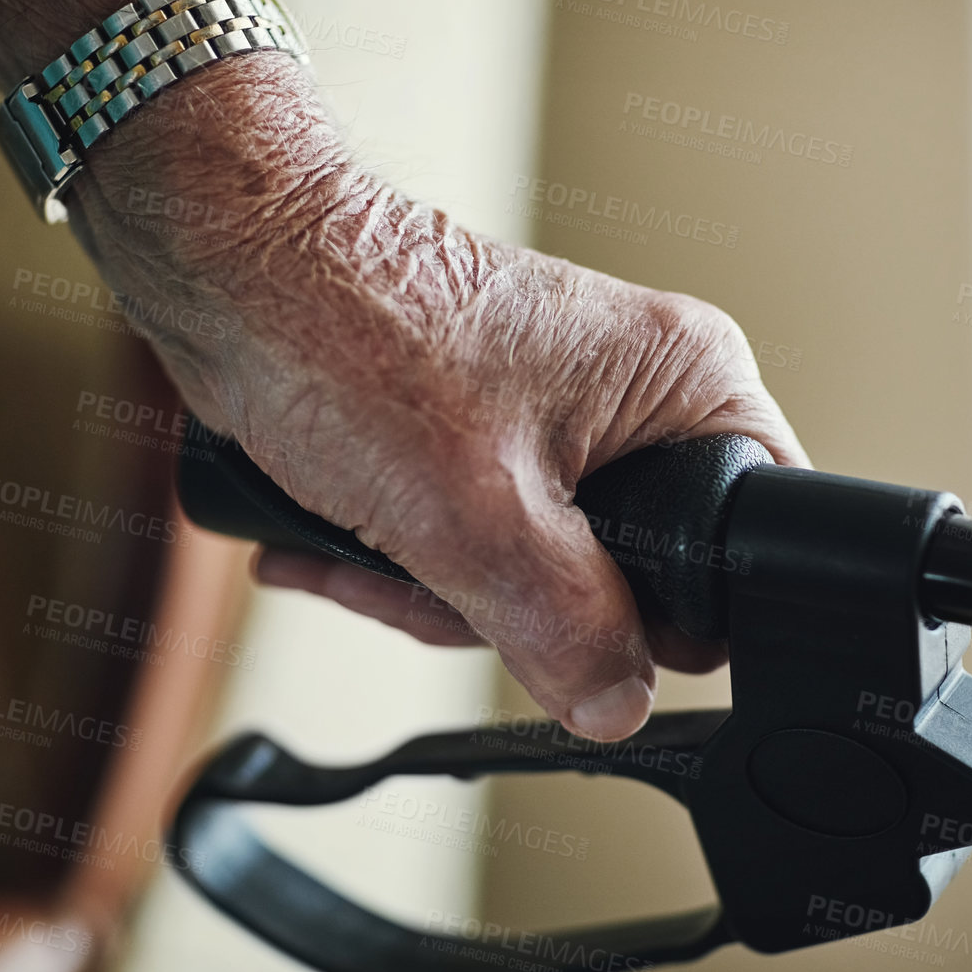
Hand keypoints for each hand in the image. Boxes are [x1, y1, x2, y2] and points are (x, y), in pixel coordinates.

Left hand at [70, 53, 806, 741]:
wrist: (228, 267)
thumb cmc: (349, 329)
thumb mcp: (478, 515)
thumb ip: (568, 628)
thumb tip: (617, 704)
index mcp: (686, 382)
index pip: (743, 543)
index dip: (667, 614)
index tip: (581, 634)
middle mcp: (638, 395)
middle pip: (634, 578)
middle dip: (523, 611)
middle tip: (445, 585)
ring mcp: (563, 415)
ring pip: (544, 575)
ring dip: (443, 594)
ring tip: (363, 555)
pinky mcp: (492, 436)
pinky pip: (483, 544)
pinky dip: (411, 564)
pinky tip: (333, 550)